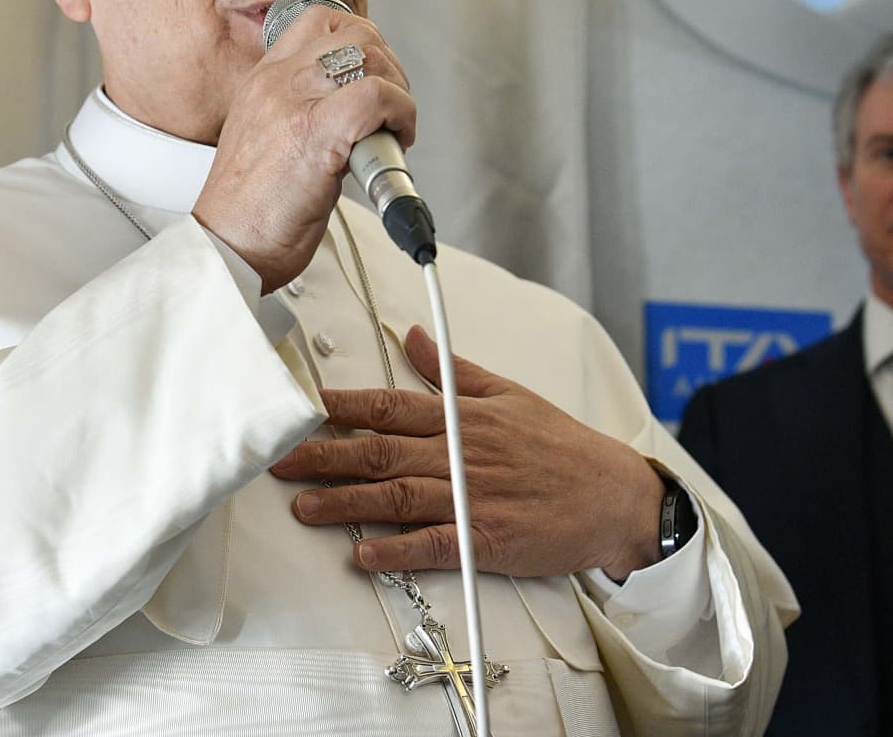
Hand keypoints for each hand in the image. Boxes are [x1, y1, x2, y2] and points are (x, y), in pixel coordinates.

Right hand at [192, 3, 413, 293]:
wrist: (228, 245)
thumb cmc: (250, 210)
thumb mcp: (266, 139)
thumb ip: (301, 112)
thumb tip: (354, 111)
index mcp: (262, 80)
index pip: (317, 21)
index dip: (360, 40)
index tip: (373, 76)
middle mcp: (276, 82)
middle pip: (355, 31)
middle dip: (388, 66)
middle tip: (391, 108)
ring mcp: (293, 102)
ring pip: (371, 56)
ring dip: (398, 92)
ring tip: (392, 130)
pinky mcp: (315, 131)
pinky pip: (377, 96)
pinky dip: (401, 114)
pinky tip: (395, 141)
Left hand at [269, 325, 664, 580]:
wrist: (616, 497)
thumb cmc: (562, 446)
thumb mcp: (510, 393)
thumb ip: (455, 370)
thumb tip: (414, 337)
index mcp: (462, 418)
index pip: (390, 405)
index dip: (341, 407)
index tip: (300, 407)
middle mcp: (459, 455)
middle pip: (379, 452)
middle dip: (323, 455)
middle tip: (277, 460)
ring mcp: (471, 499)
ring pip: (396, 498)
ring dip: (346, 504)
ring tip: (303, 508)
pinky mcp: (486, 541)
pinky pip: (433, 545)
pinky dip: (397, 551)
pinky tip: (363, 555)